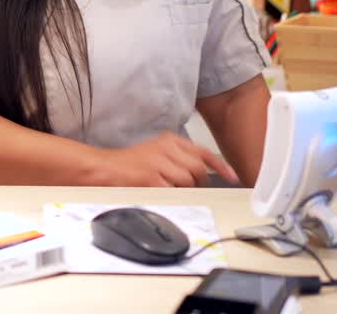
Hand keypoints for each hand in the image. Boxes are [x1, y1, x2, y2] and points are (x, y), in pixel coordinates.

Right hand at [89, 132, 239, 186]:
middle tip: (186, 188)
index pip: (203, 152)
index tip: (232, 176)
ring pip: (188, 181)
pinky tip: (158, 192)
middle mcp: (167, 148)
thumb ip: (179, 159)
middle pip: (198, 169)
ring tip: (166, 189)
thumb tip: (201, 174)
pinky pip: (173, 191)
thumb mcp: (158, 153)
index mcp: (170, 140)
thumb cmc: (130, 165)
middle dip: (197, 183)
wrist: (104, 168)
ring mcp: (159, 162)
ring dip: (182, 190)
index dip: (221, 166)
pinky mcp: (151, 177)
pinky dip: (169, 195)